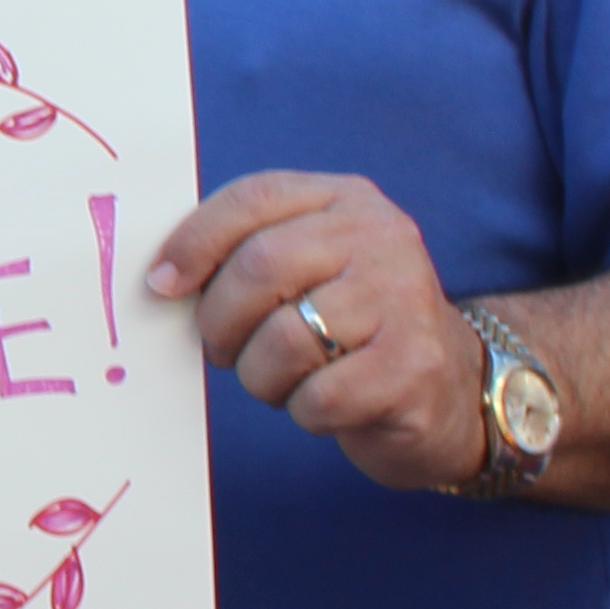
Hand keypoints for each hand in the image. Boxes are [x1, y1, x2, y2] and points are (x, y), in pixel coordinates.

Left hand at [150, 171, 484, 495]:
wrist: (448, 390)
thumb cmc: (349, 327)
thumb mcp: (307, 268)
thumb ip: (245, 253)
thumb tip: (162, 277)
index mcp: (347, 200)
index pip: (253, 198)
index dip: (194, 241)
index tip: (161, 284)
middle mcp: (383, 239)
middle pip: (260, 268)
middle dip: (219, 320)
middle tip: (220, 348)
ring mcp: (406, 300)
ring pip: (285, 338)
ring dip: (258, 374)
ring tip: (277, 378)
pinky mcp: (413, 366)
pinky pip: (318, 395)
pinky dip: (301, 410)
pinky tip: (323, 402)